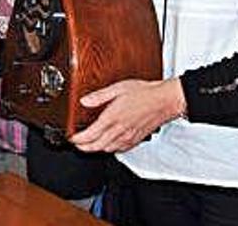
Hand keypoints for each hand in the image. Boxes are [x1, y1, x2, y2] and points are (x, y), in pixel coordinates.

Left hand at [70, 78, 186, 152]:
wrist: (166, 101)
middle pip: (96, 146)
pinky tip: (108, 145)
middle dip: (83, 147)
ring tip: (88, 145)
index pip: (90, 135)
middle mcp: (120, 130)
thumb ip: (99, 96)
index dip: (77, 139)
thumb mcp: (118, 88)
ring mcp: (129, 137)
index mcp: (113, 118)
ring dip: (96, 149)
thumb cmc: (145, 93)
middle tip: (76, 144)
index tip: (71, 138)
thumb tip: (84, 101)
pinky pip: (120, 150)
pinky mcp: (137, 139)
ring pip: (108, 150)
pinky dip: (110, 149)